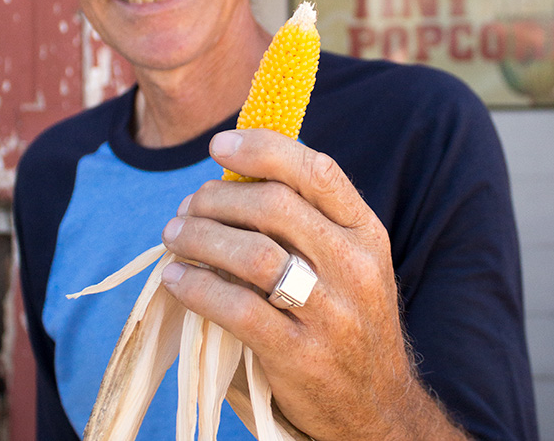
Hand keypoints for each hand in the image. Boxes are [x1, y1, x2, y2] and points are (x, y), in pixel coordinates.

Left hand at [161, 129, 467, 440]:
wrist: (379, 406)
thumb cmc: (350, 318)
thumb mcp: (350, 261)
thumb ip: (309, 219)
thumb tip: (234, 177)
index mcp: (366, 232)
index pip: (317, 171)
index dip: (263, 149)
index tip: (219, 146)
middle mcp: (353, 266)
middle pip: (275, 206)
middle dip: (218, 197)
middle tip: (188, 205)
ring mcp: (330, 313)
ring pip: (252, 254)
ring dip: (201, 237)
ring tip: (174, 234)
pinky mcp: (300, 355)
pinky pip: (236, 309)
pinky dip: (196, 286)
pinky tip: (176, 278)